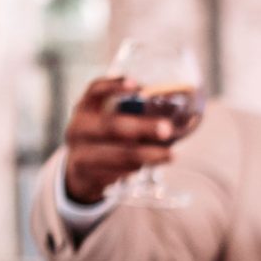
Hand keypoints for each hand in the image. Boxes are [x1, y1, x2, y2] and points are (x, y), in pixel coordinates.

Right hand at [61, 74, 202, 201]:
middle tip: (166, 129)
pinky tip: (151, 165)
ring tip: (170, 155)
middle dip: (142, 127)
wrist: (77, 172)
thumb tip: (182, 116)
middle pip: (111, 125)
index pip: (95, 90)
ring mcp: (80, 152)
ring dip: (146, 155)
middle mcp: (79, 127)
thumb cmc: (104, 139)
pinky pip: (116, 172)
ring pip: (116, 153)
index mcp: (85, 107)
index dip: (114, 86)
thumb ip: (133, 116)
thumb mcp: (108, 121)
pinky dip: (135, 168)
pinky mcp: (87, 175)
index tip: (136, 85)